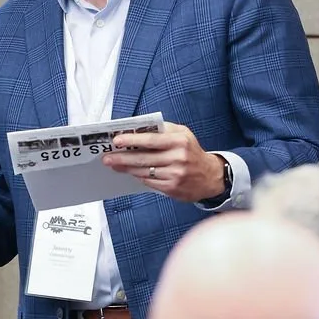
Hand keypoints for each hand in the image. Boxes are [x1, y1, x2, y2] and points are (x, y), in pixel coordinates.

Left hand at [102, 122, 225, 202]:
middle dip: (123, 158)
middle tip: (108, 157)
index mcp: (180, 141)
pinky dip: (139, 177)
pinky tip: (130, 173)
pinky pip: (150, 182)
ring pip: (144, 171)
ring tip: (114, 165)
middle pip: (144, 158)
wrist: (211, 176)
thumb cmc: (192, 151)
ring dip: (127, 169)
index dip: (132, 141)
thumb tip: (138, 129)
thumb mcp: (183, 134)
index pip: (151, 140)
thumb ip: (163, 130)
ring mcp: (175, 175)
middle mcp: (178, 158)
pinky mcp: (172, 188)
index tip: (117, 140)